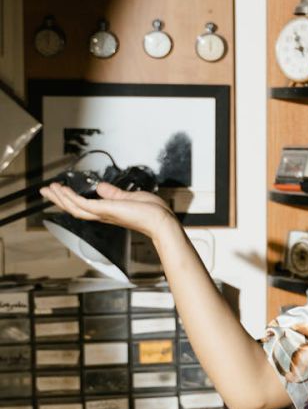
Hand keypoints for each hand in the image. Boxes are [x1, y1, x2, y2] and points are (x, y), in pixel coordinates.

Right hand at [39, 182, 178, 239]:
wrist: (161, 221)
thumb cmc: (152, 212)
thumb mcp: (129, 197)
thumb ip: (114, 193)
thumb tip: (100, 187)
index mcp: (108, 212)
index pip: (85, 206)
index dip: (71, 199)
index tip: (61, 191)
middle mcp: (103, 215)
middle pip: (74, 208)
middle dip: (59, 199)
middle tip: (45, 191)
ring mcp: (103, 214)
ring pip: (74, 207)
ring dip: (60, 198)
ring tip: (49, 189)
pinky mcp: (105, 210)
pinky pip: (82, 204)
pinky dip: (70, 197)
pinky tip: (62, 189)